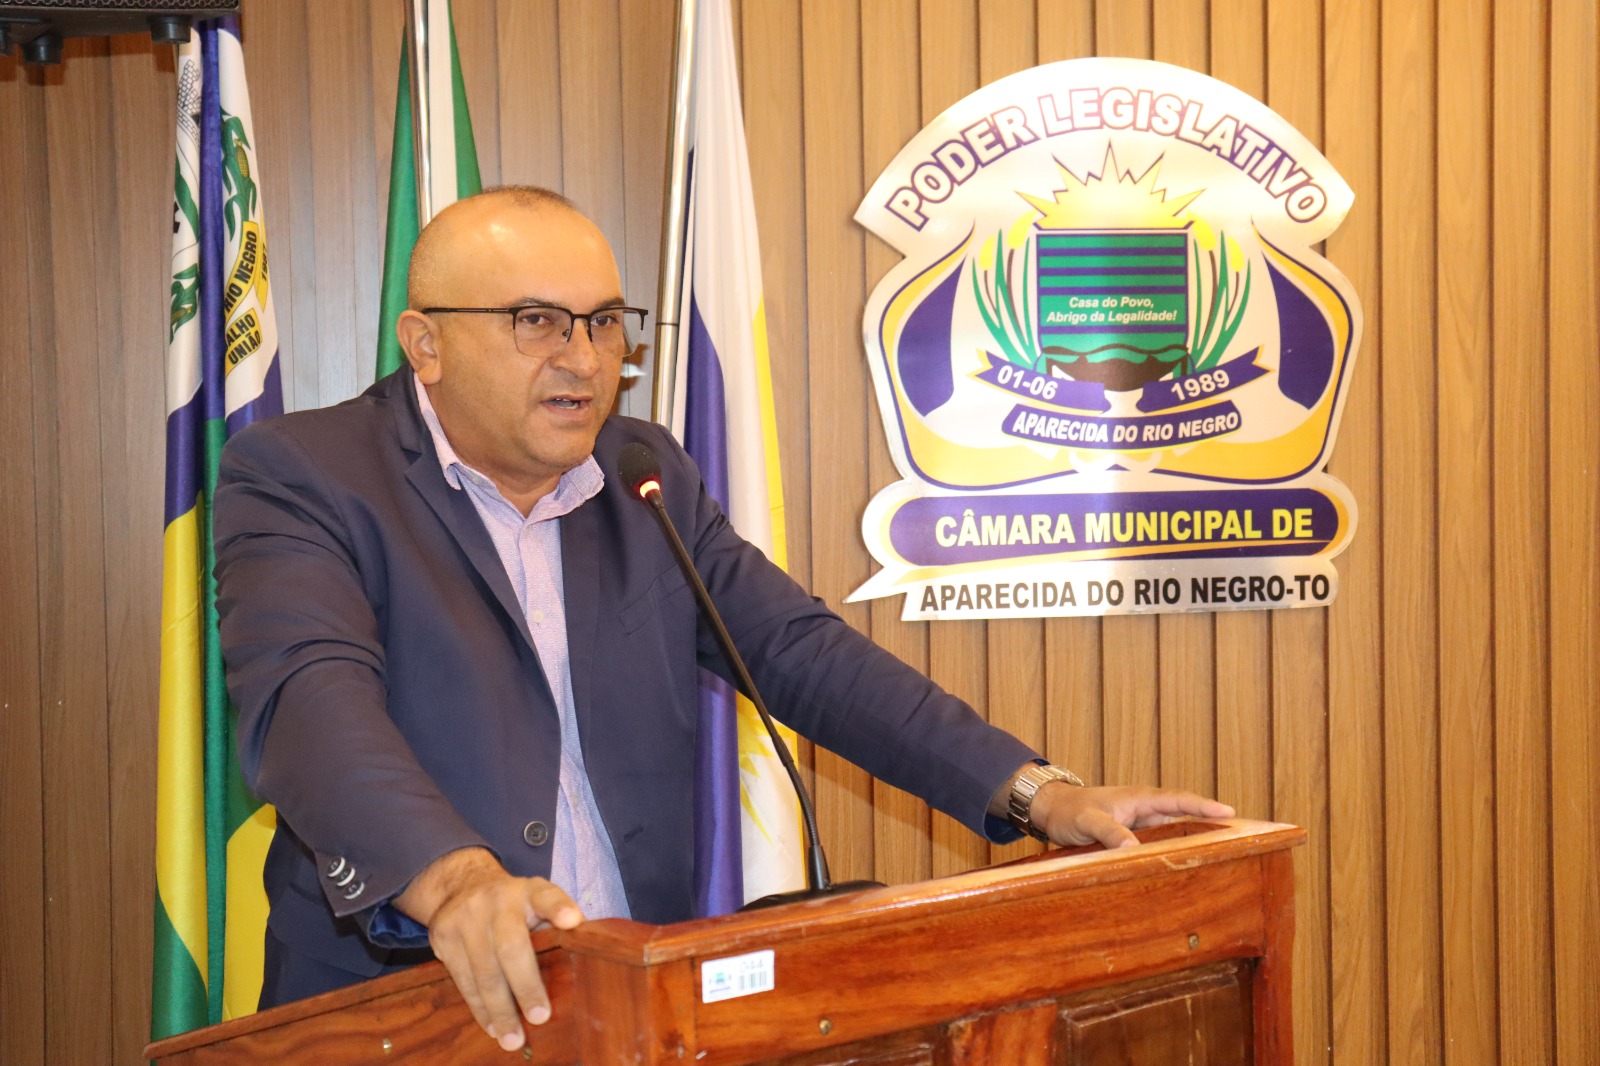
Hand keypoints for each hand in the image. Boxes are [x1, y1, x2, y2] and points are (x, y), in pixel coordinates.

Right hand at [394, 847, 583, 1051]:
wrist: (462, 886)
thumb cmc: (515, 906)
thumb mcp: (537, 902)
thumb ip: (556, 925)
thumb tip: (585, 960)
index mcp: (529, 890)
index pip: (547, 895)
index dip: (558, 908)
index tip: (572, 921)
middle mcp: (497, 900)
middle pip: (510, 946)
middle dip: (525, 985)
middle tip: (540, 1017)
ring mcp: (466, 917)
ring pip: (483, 970)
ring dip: (499, 1009)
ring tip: (513, 1038)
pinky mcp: (443, 935)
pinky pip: (463, 979)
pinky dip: (480, 1008)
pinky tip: (492, 1026)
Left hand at [1029, 783, 1234, 850]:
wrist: (1053, 809)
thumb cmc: (1070, 811)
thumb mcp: (1088, 821)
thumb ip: (1109, 833)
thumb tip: (1134, 850)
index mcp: (1140, 798)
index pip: (1178, 800)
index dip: (1204, 806)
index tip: (1230, 812)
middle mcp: (1146, 808)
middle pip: (1187, 814)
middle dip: (1213, 821)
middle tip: (1245, 834)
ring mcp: (1142, 820)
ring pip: (1177, 828)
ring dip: (1198, 836)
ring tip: (1228, 851)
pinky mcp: (1136, 833)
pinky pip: (1164, 839)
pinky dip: (1178, 847)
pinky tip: (1189, 862)